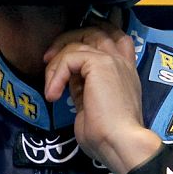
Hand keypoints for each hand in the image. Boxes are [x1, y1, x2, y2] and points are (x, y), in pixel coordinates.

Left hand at [40, 19, 161, 173]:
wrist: (119, 143)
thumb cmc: (107, 136)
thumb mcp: (92, 107)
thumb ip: (83, 89)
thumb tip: (70, 82)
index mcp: (124, 71)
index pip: (111, 38)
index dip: (86, 38)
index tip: (63, 57)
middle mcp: (121, 62)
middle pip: (94, 30)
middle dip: (67, 40)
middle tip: (48, 59)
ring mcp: (112, 60)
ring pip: (79, 42)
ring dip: (57, 62)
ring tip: (51, 87)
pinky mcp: (100, 64)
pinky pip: (70, 57)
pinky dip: (57, 74)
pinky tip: (54, 94)